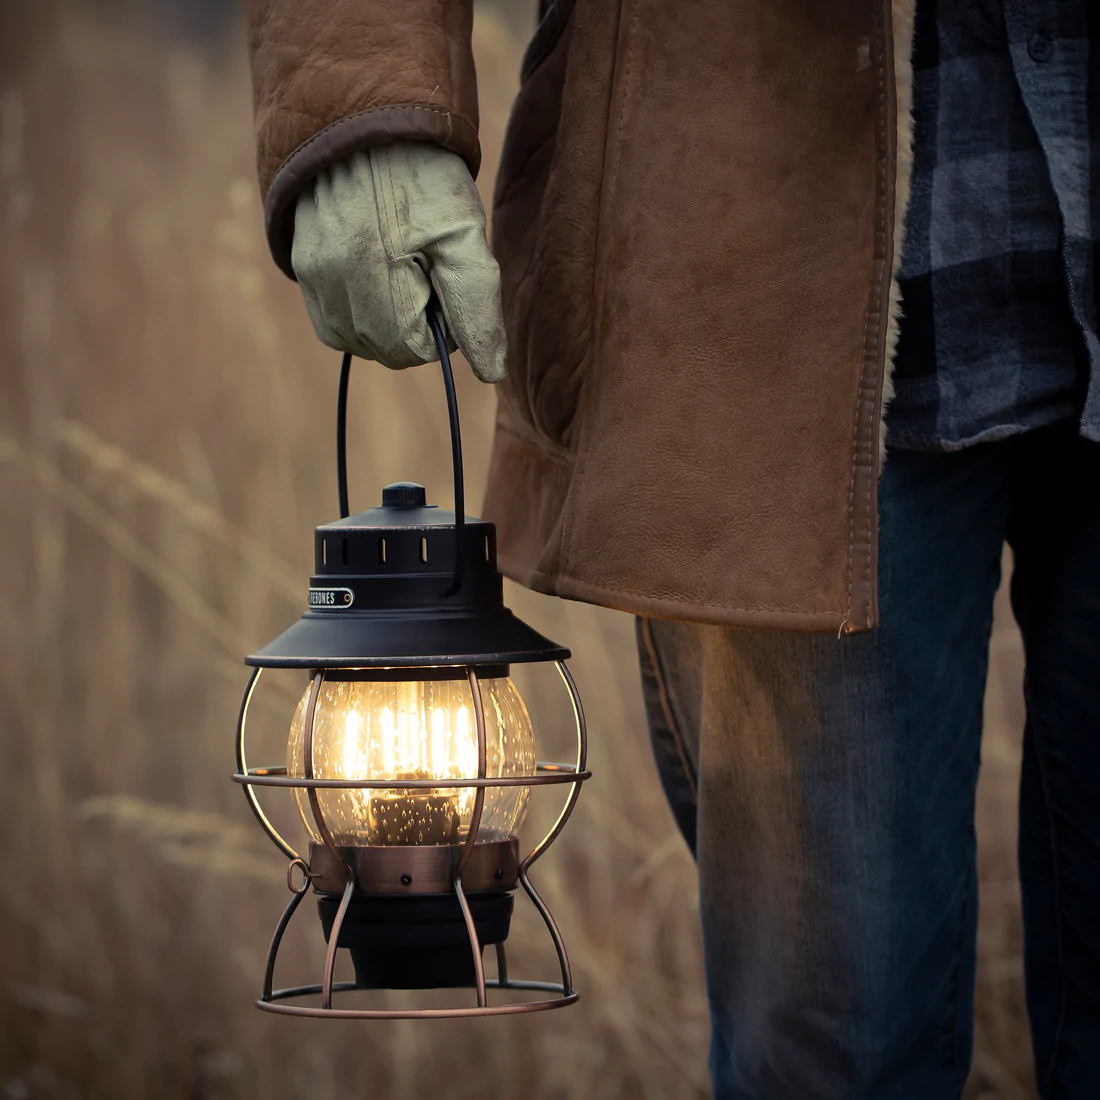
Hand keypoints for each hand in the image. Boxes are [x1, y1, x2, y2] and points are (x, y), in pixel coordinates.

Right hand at [291, 141, 506, 382]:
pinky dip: (357, 312)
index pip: (418, 351)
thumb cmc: (426, 177)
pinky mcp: (300, 266)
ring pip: (356, 341)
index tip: (446, 279)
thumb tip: (490, 373)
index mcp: (377, 279)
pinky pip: (331, 322)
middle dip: (414, 323)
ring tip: (399, 263)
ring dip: (385, 320)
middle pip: (386, 350)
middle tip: (424, 266)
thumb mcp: (465, 237)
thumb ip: (477, 308)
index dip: (443, 325)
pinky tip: (374, 272)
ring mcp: (311, 277)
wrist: (369, 120)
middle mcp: (334, 284)